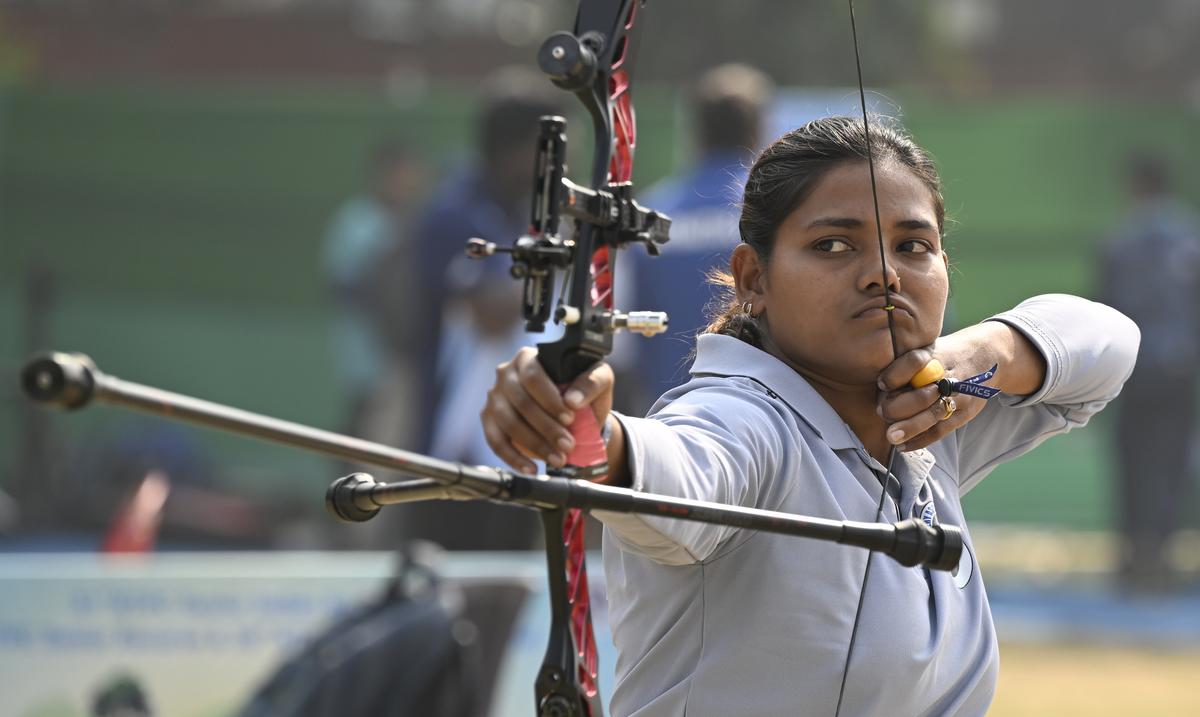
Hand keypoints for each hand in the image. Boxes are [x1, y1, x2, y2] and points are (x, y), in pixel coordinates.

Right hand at [481, 346, 614, 473]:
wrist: (574, 415)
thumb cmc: (583, 392)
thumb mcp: (598, 381)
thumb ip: (592, 383)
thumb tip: (573, 401)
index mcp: (529, 358)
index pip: (533, 375)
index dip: (550, 400)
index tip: (570, 419)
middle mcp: (506, 373)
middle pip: (521, 401)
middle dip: (546, 428)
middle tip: (568, 445)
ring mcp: (494, 396)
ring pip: (508, 422)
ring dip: (534, 444)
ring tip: (557, 459)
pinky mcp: (488, 419)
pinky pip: (495, 440)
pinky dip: (513, 458)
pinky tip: (531, 468)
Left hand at [875, 325, 1013, 451]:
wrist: (987, 356)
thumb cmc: (945, 355)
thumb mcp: (927, 348)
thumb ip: (905, 365)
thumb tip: (880, 389)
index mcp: (934, 355)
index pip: (914, 361)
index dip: (896, 374)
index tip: (881, 384)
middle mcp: (947, 375)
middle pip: (923, 394)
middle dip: (899, 407)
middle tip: (882, 413)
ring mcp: (959, 395)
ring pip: (932, 415)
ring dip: (910, 428)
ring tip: (892, 437)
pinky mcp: (965, 412)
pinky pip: (941, 430)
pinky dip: (921, 440)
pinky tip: (904, 446)